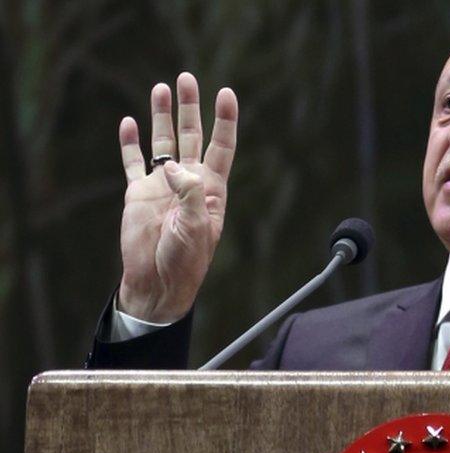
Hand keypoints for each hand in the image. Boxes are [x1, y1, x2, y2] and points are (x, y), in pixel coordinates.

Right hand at [117, 72, 237, 321]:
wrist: (157, 282)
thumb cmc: (185, 260)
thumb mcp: (196, 228)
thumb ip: (189, 194)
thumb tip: (173, 166)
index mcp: (210, 189)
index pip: (220, 147)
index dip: (224, 121)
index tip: (225, 93)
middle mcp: (188, 182)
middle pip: (191, 136)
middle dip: (190, 108)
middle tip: (187, 78)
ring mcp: (162, 185)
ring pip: (163, 142)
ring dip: (162, 116)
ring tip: (161, 87)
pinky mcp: (138, 193)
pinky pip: (134, 162)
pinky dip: (130, 143)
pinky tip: (129, 122)